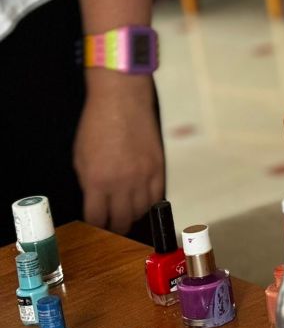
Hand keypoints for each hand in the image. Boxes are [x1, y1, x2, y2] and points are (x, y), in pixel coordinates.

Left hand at [73, 74, 163, 233]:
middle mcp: (122, 183)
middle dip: (116, 226)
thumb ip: (87, 182)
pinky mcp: (158, 167)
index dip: (96, 226)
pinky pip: (157, 195)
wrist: (122, 101)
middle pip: (122, 219)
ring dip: (134, 215)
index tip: (96, 226)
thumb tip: (95, 200)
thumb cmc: (97, 125)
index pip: (97, 218)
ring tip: (129, 214)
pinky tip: (143, 201)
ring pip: (142, 210)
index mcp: (97, 181)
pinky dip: (150, 202)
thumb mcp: (80, 157)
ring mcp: (143, 176)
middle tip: (113, 226)